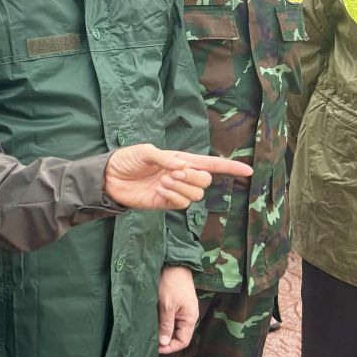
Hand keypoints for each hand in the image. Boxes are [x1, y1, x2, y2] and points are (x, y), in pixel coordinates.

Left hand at [104, 146, 252, 209]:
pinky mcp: (165, 204)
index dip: (229, 167)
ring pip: (196, 195)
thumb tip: (183, 166)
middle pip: (205, 181)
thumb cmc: (127, 160)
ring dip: (183, 188)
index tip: (248, 170)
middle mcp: (181, 176)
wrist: (109, 178)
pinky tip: (160, 192)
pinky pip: (181, 204)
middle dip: (194, 178)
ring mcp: (174, 191)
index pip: (211, 164)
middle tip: (173, 173)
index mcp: (180, 160)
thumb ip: (165, 158)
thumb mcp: (145, 152)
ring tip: (163, 181)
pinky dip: (174, 197)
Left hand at [157, 267, 197, 353]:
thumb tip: (164, 343)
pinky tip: (152, 323)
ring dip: (162, 332)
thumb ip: (166, 325)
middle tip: (150, 342)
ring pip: (172, 327)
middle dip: (165, 341)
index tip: (156, 348)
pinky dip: (162, 323)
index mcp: (190, 318)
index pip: (183, 341)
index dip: (170, 347)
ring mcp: (182, 310)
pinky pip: (170, 319)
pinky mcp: (176, 304)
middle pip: (178, 335)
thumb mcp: (167, 306)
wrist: (173, 263)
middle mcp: (188, 316)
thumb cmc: (171, 283)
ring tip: (149, 334)